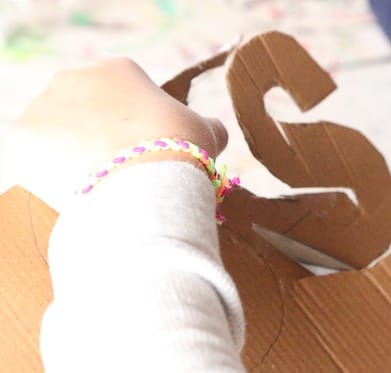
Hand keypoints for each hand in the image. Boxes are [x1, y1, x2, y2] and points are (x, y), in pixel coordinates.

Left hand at [1, 57, 227, 210]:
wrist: (148, 184)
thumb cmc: (180, 152)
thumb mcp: (205, 132)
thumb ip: (206, 125)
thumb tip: (215, 131)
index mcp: (116, 69)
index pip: (120, 96)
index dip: (133, 126)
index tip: (141, 150)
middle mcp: (73, 78)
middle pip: (82, 110)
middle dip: (97, 135)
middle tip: (119, 168)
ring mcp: (42, 107)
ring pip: (56, 134)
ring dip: (72, 154)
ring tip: (98, 183)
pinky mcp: (20, 139)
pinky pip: (34, 158)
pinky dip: (50, 174)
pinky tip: (75, 189)